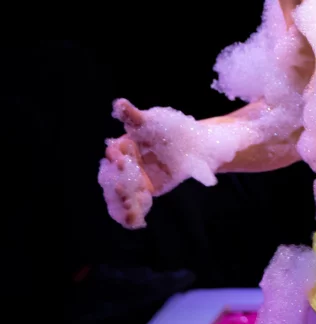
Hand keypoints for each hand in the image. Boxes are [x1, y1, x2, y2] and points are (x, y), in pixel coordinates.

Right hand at [102, 99, 173, 226]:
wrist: (194, 146)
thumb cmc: (171, 129)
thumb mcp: (152, 122)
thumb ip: (134, 117)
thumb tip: (119, 103)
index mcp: (124, 146)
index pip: (114, 153)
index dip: (115, 157)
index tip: (120, 160)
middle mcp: (126, 163)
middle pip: (113, 177)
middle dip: (115, 184)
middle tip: (123, 188)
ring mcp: (135, 178)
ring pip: (121, 194)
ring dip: (122, 204)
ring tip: (129, 209)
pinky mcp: (145, 190)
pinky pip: (135, 204)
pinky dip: (133, 214)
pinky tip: (136, 220)